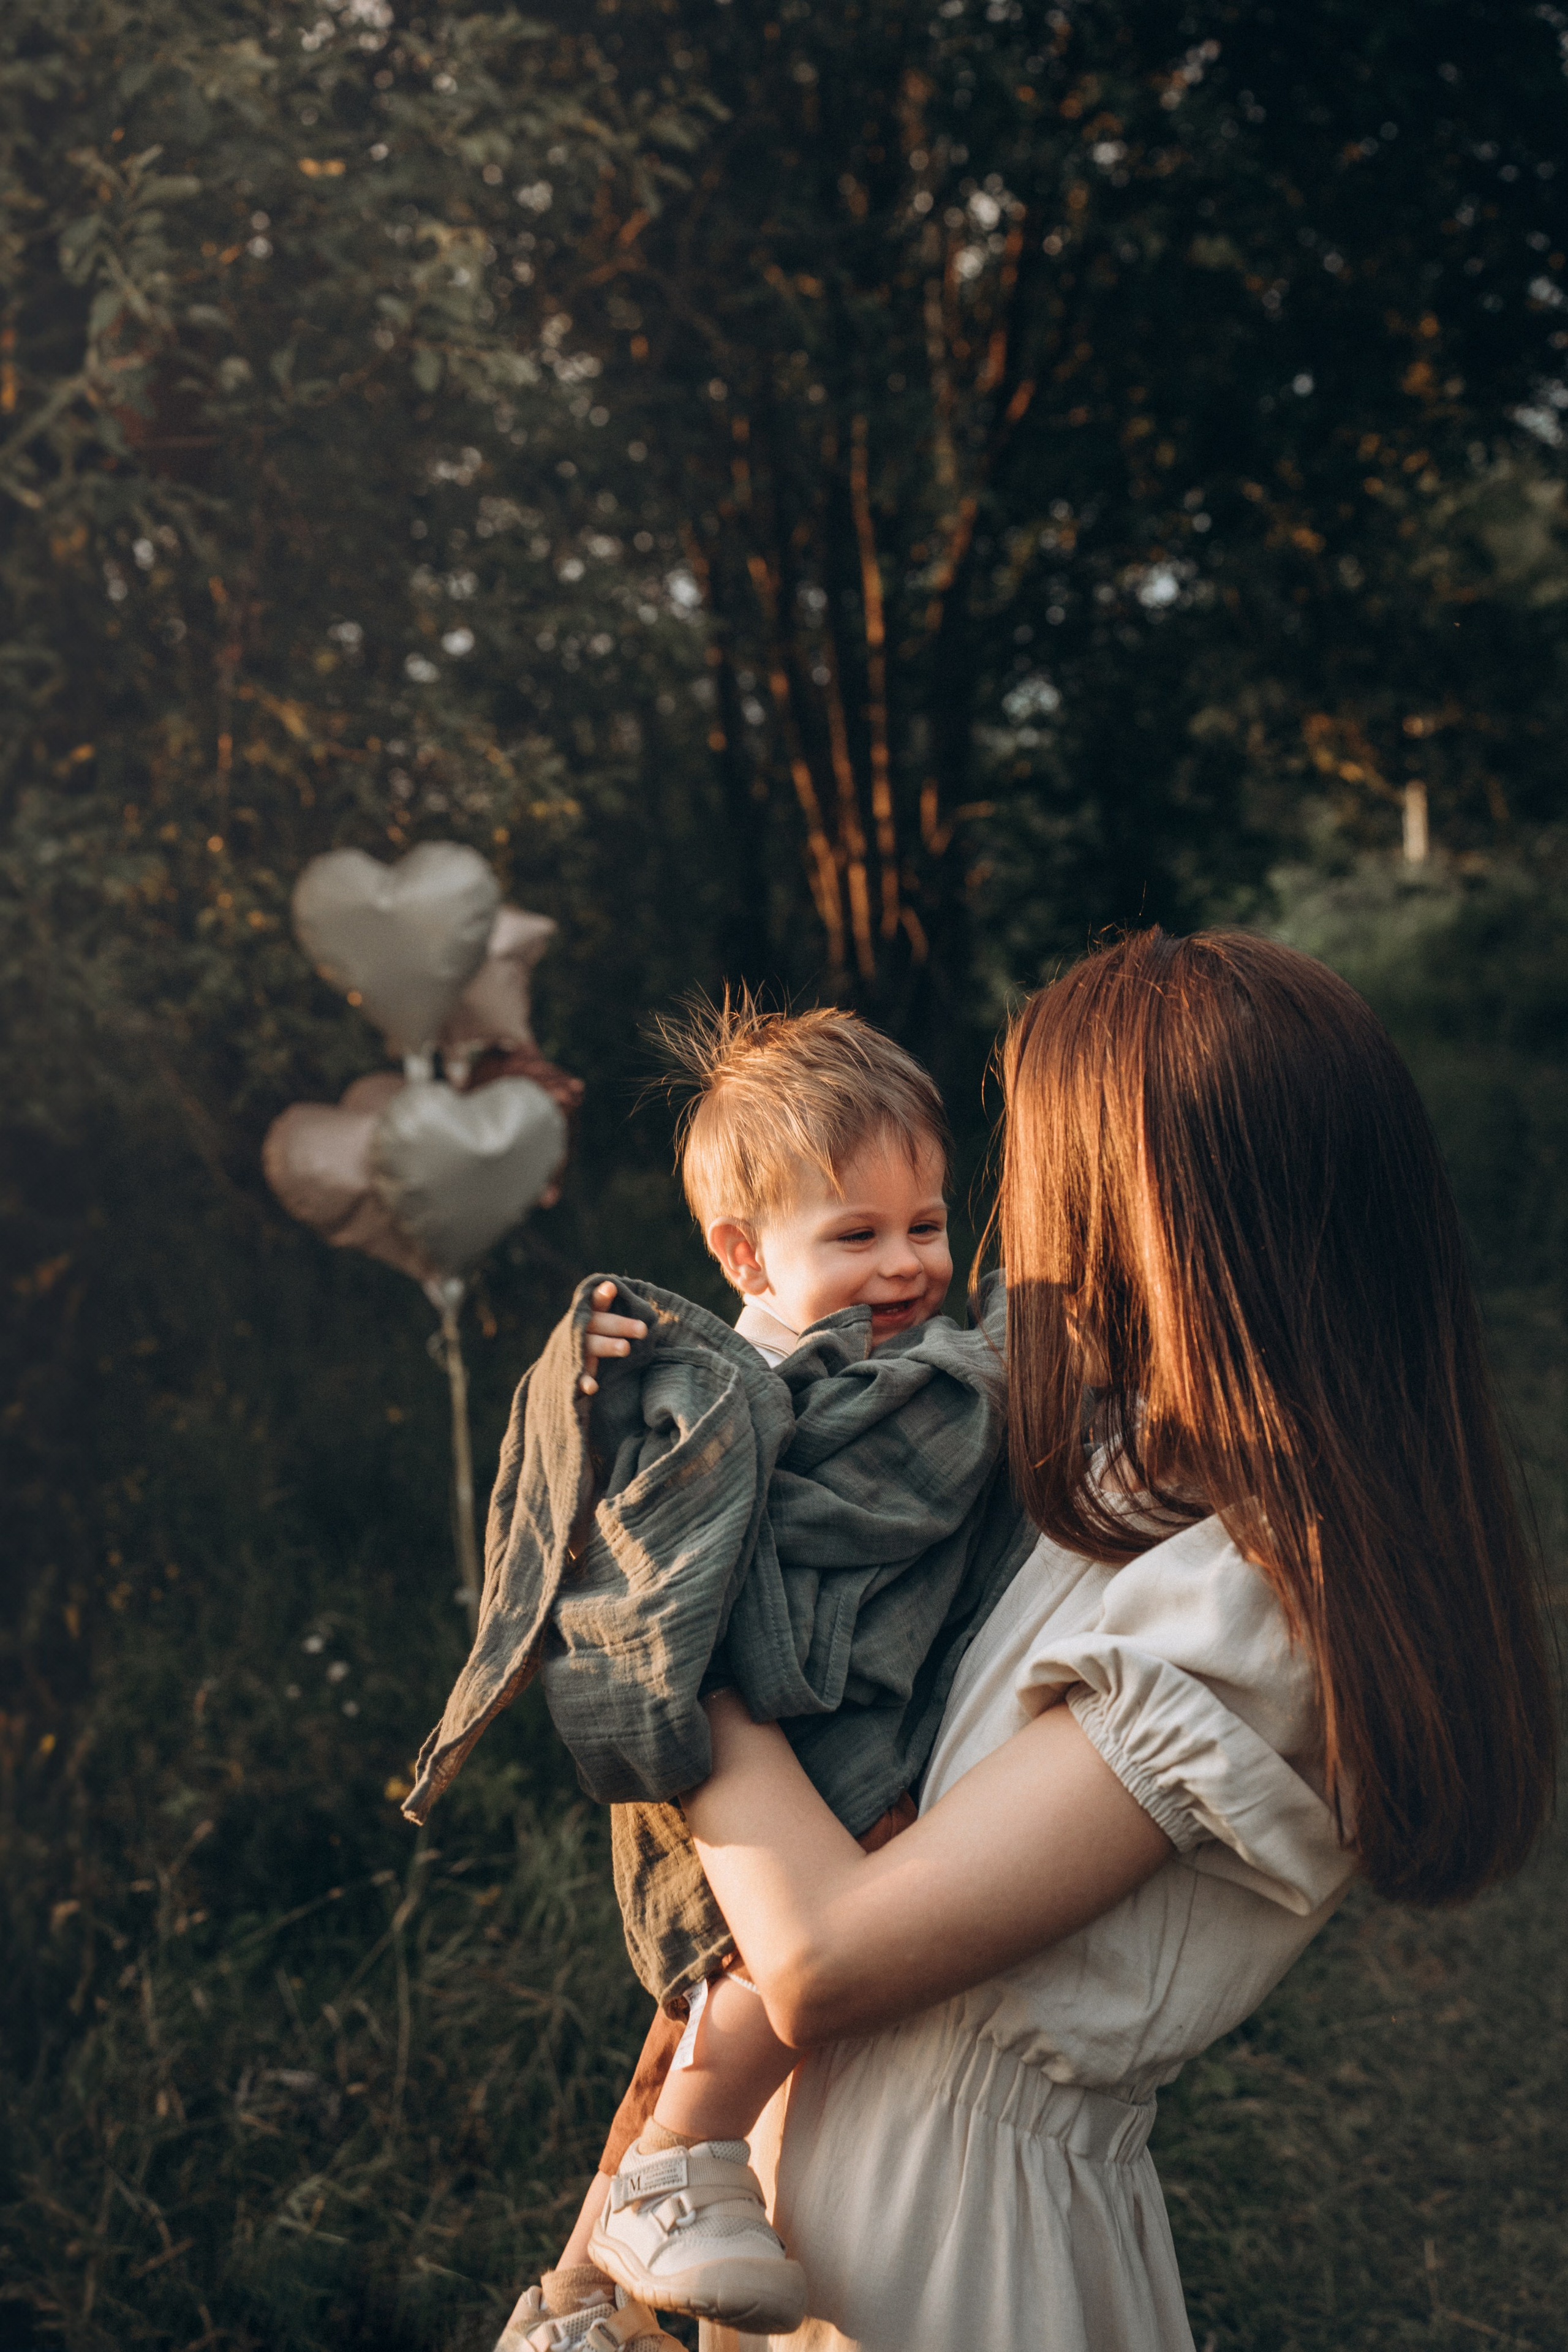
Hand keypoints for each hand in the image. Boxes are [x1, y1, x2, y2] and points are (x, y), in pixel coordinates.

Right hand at [577, 1278, 647, 1395]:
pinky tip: (593, 1387)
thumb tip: (650, 1314)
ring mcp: (573, 1353)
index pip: (595, 1304)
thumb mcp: (602, 1332)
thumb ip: (617, 1322)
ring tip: (626, 1348)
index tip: (611, 1287)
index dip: (601, 1295)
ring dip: (607, 1345)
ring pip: (589, 1346)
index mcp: (588, 1319)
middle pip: (597, 1323)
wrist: (562, 1377)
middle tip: (643, 1330)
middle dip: (620, 1325)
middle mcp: (578, 1332)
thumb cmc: (594, 1348)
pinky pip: (577, 1377)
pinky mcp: (571, 1374)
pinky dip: (584, 1381)